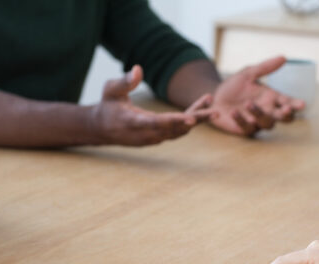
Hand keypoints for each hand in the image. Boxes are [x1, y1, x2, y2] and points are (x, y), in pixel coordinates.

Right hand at [91, 65, 215, 145]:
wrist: (102, 128)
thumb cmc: (107, 105)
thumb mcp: (110, 90)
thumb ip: (124, 82)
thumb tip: (137, 69)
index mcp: (133, 122)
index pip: (157, 123)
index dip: (175, 121)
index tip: (191, 119)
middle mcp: (146, 134)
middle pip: (176, 128)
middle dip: (197, 120)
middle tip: (217, 113)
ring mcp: (153, 138)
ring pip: (180, 130)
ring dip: (197, 118)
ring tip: (211, 102)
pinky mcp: (159, 138)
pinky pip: (178, 130)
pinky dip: (191, 120)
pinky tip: (202, 108)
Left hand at [209, 56, 304, 136]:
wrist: (215, 97)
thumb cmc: (234, 86)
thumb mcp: (248, 73)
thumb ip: (265, 67)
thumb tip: (284, 58)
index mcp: (271, 98)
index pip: (288, 102)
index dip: (296, 105)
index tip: (302, 104)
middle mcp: (267, 111)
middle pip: (283, 118)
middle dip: (286, 115)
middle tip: (286, 109)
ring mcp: (257, 122)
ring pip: (267, 123)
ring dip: (259, 114)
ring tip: (249, 103)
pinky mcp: (244, 129)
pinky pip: (247, 128)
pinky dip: (241, 120)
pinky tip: (234, 112)